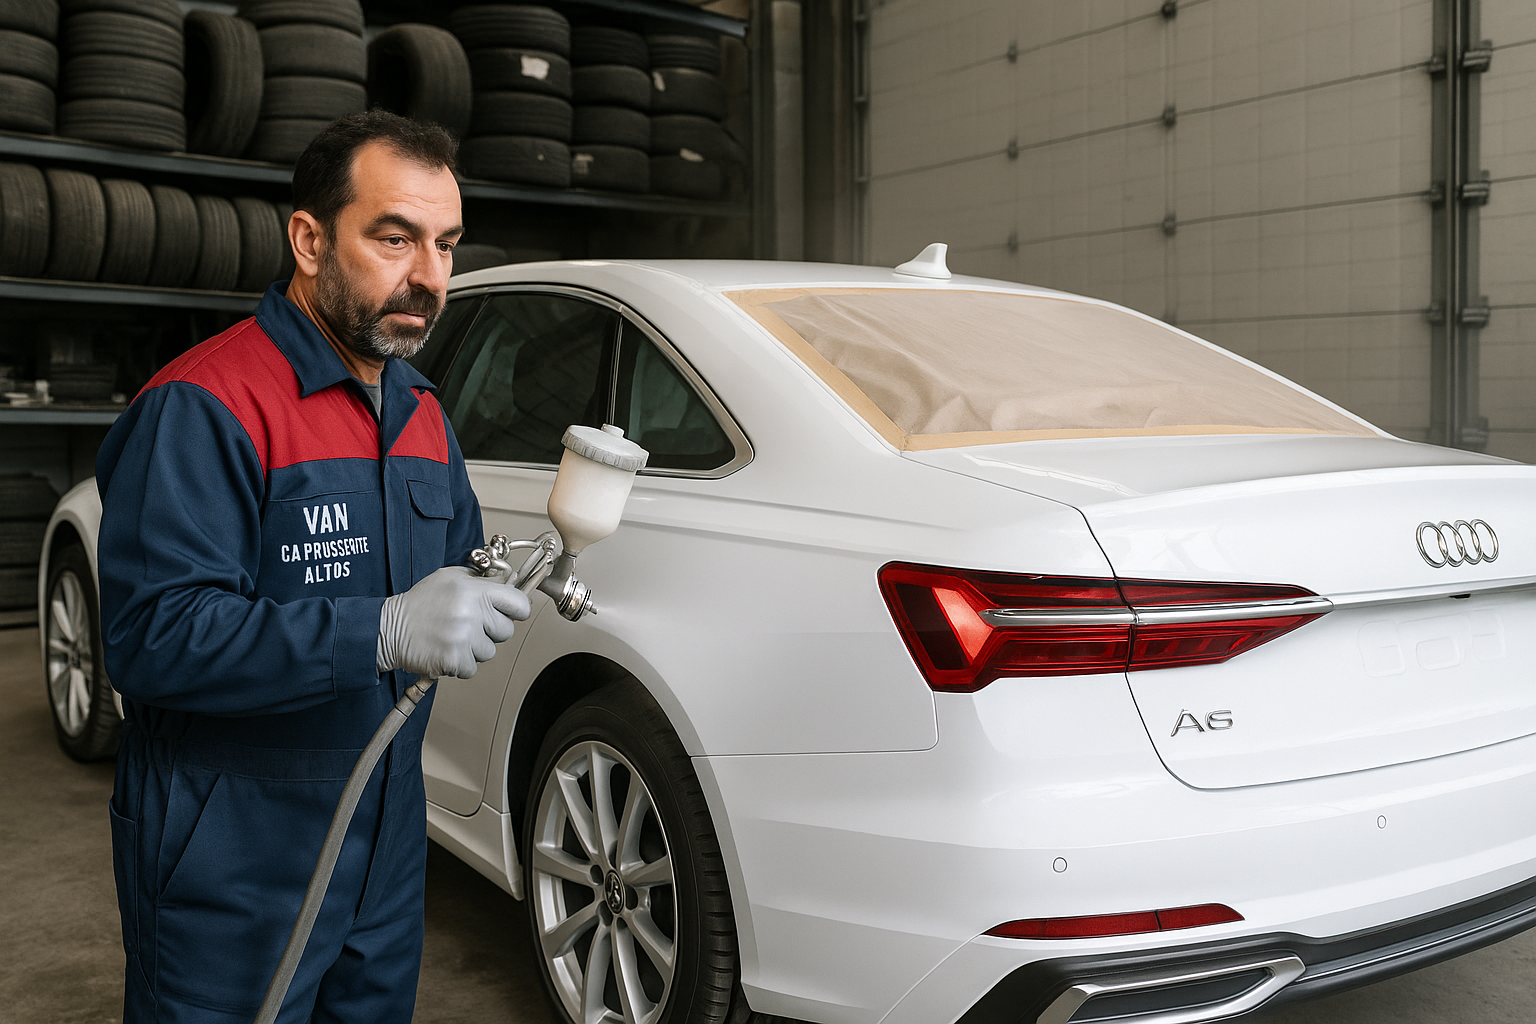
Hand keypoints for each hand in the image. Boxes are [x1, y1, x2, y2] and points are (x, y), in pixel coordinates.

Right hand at [376, 566, 530, 678]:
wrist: (389, 628)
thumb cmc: (422, 602)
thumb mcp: (451, 578)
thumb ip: (481, 580)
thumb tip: (509, 585)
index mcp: (475, 591)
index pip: (519, 604)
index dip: (517, 610)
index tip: (510, 612)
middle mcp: (471, 613)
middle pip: (506, 631)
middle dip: (491, 630)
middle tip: (470, 625)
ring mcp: (463, 638)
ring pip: (490, 651)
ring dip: (474, 648)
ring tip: (453, 636)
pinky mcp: (454, 660)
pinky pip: (473, 667)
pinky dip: (461, 663)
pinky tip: (446, 649)